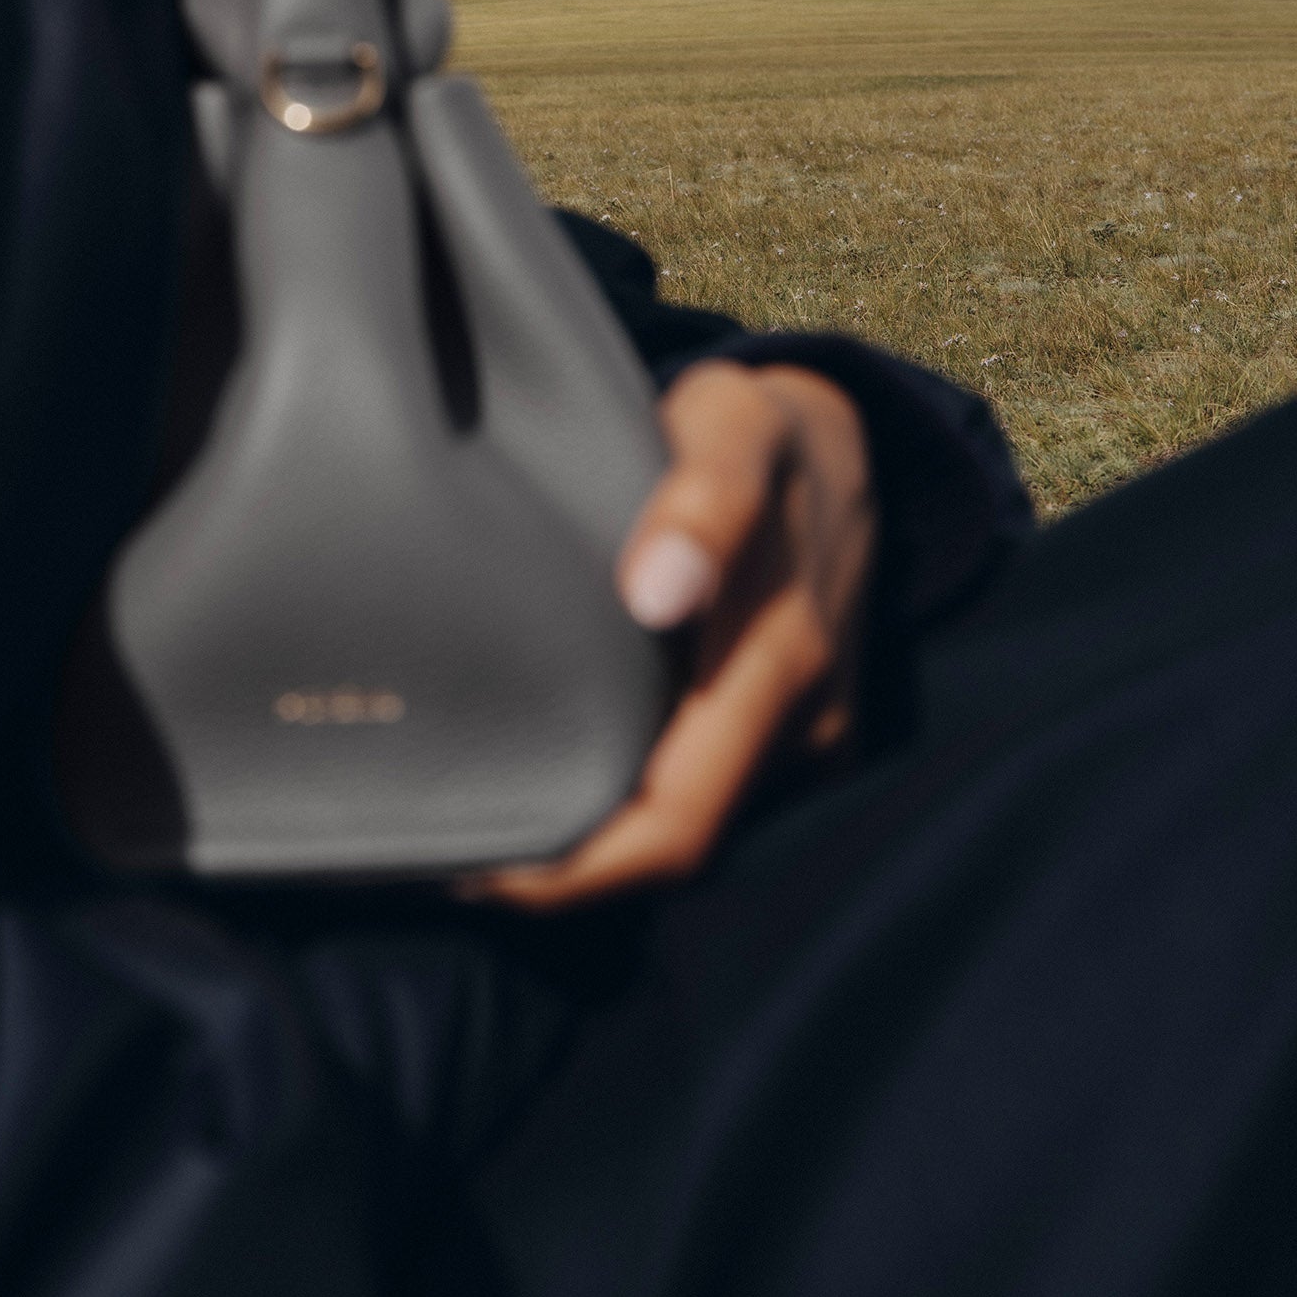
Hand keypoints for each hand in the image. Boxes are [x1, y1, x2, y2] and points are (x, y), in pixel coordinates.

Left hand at [467, 362, 876, 911]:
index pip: (673, 822)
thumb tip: (656, 595)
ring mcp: (805, 731)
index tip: (471, 862)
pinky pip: (709, 784)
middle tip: (449, 850)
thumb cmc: (760, 427)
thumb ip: (703, 497)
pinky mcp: (796, 728)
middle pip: (673, 846)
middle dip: (566, 872)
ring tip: (485, 813)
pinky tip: (559, 764)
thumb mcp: (733, 425)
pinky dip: (634, 794)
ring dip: (600, 838)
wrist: (848, 435)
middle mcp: (801, 720)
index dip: (575, 868)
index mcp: (779, 662)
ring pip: (692, 821)